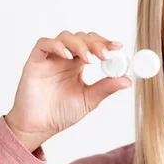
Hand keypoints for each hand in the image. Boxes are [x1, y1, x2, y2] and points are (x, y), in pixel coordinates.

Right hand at [4, 31, 131, 151]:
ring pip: (65, 37)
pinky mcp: (35, 61)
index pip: (93, 45)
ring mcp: (50, 58)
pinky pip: (43, 44)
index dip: (105, 43)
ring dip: (80, 44)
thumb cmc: (61, 113)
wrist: (39, 126)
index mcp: (77, 64)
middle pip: (81, 37)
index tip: (118, 47)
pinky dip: (57, 46)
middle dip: (95, 42)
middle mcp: (64, 58)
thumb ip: (106, 88)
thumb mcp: (89, 100)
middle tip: (105, 54)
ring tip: (89, 59)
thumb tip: (128, 81)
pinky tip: (68, 57)